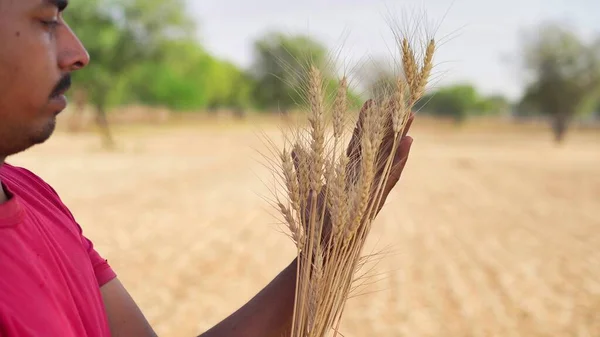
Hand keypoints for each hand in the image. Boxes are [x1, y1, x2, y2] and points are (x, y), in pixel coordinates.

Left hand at [292, 99, 414, 250]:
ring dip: (399, 137)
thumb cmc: (314, 219)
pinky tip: (408, 145)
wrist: (317, 247)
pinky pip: (390, 177)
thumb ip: (304, 165)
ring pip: (389, 158)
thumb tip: (295, 146)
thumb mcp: (306, 187)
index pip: (360, 141)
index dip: (366, 122)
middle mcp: (364, 178)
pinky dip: (399, 161)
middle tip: (401, 100)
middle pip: (380, 146)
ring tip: (410, 117)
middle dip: (390, 124)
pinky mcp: (376, 200)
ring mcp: (372, 188)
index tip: (372, 101)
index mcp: (349, 172)